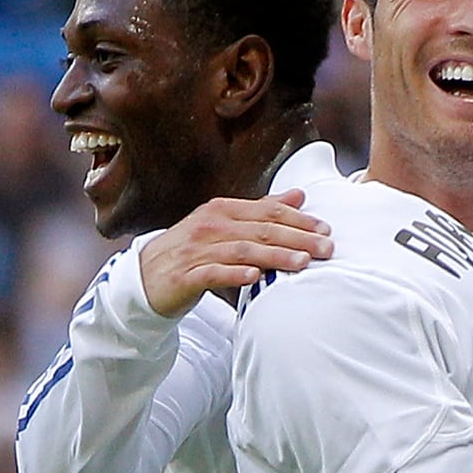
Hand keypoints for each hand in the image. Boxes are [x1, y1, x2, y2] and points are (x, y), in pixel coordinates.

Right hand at [140, 189, 332, 316]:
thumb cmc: (194, 251)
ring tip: (301, 263)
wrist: (145, 278)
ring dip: (274, 256)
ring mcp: (196, 250)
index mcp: (222, 210)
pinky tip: (255, 278)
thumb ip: (263, 211)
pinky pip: (212, 273)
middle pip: (260, 230)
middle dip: (297, 238)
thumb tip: (299, 195)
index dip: (299, 219)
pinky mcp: (184, 276)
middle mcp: (210, 226)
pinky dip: (234, 275)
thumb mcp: (227, 226)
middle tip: (326, 248)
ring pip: (241, 251)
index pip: (268, 211)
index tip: (326, 229)